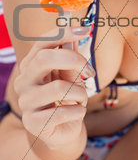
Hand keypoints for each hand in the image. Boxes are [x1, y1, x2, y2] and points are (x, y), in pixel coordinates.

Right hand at [14, 26, 94, 149]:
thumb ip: (72, 58)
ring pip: (59, 87)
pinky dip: (78, 111)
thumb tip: (77, 34)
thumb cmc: (67, 98)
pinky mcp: (32, 123)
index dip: (63, 33)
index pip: (42, 43)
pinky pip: (62, 112)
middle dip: (74, 60)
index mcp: (32, 65)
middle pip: (44, 58)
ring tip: (81, 99)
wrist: (62, 130)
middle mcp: (24, 80)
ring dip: (80, 93)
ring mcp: (26, 102)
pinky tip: (76, 113)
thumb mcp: (71, 76)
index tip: (85, 29)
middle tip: (90, 72)